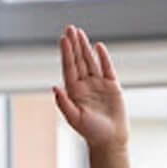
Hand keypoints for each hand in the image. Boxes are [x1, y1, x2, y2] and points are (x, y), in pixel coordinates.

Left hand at [53, 24, 127, 149]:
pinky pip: (107, 68)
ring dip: (85, 47)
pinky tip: (98, 47)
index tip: (63, 38)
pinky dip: (103, 57)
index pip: (69, 68)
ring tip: (79, 33)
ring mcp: (98, 85)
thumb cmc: (90, 132)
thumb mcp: (74, 118)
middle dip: (74, 45)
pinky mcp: (112, 86)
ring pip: (90, 62)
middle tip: (70, 28)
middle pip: (78, 61)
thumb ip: (63, 103)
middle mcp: (85, 86)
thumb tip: (54, 87)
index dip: (66, 53)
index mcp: (74, 92)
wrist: (109, 139)